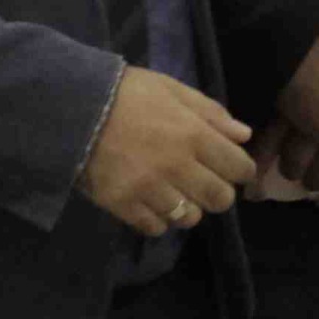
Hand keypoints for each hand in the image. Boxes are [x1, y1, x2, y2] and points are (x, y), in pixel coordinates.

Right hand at [81, 67, 255, 235]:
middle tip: (205, 184)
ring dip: (188, 208)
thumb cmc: (128, 93)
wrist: (74, 108)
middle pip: (220, 199)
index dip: (241, 170)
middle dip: (219, 194)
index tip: (231, 168)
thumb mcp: (173, 90)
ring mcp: (149, 188)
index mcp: (194, 135)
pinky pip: (155, 228)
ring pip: (189, 218)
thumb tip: (244, 136)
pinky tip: (151, 203)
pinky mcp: (123, 205)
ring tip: (175, 194)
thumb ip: (211, 113)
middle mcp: (178, 166)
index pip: (239, 168)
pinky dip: (159, 220)